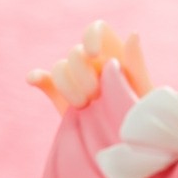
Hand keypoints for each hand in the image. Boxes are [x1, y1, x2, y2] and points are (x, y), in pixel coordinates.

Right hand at [27, 22, 152, 114]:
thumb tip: (133, 33)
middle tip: (95, 96)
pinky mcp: (62, 96)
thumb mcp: (144, 93)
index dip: (90, 36)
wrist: (127, 147)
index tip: (94, 55)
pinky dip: (37, 77)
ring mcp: (77, 80)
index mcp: (115, 56)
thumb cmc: (144, 120)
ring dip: (66, 84)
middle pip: (75, 52)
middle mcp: (94, 64)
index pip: (97, 30)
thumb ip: (136, 64)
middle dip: (81, 73)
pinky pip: (44, 80)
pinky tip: (33, 80)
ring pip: (60, 67)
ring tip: (83, 105)